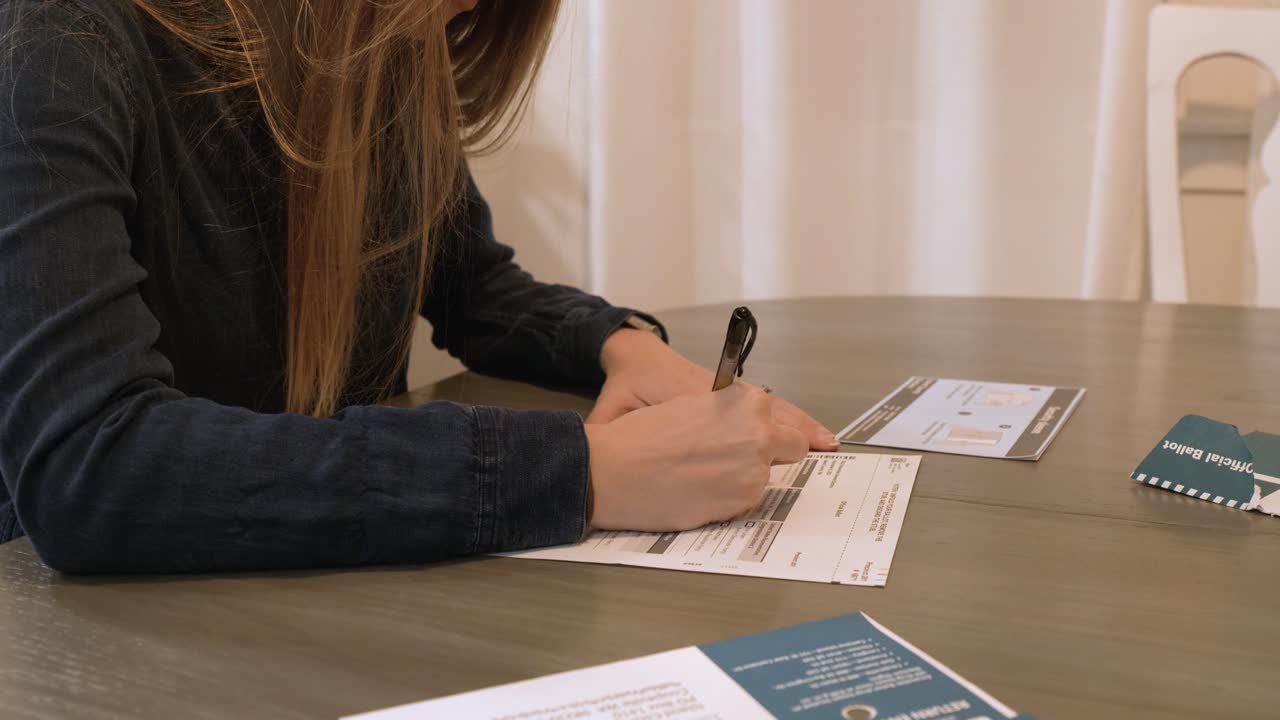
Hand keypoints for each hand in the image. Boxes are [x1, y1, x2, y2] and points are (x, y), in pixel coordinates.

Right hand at [584, 384, 807, 530]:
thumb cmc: (641, 435)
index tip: (748, 438)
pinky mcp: (740, 503)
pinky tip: (695, 491)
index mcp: (747, 402)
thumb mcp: (692, 406)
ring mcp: (754, 471)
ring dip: (742, 479)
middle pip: (792, 447)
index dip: (761, 430)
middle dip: (771, 454)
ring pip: (764, 478)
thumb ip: (728, 417)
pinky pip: (745, 501)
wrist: (613, 469)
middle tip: (733, 459)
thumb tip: (744, 433)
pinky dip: (727, 499)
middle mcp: (759, 434)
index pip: (780, 418)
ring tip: (700, 476)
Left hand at [590, 329, 839, 450]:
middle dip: (791, 438)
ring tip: (828, 443)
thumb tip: (602, 461)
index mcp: (698, 400)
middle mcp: (723, 396)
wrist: (634, 354)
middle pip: (767, 417)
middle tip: (823, 453)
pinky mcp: (734, 393)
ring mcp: (732, 393)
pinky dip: (793, 417)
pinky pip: (771, 405)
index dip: (757, 449)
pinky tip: (810, 432)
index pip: (738, 425)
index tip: (778, 464)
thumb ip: (613, 435)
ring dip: (800, 427)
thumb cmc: (626, 383)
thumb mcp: (613, 411)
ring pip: (775, 410)